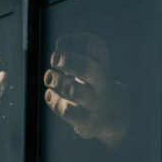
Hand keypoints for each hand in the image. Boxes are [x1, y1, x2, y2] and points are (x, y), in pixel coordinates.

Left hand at [43, 33, 130, 148]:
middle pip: (87, 67)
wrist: (111, 116)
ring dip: (57, 82)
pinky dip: (54, 101)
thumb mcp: (90, 65)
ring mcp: (94, 102)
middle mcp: (101, 82)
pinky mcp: (86, 121)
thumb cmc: (92, 84)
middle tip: (54, 59)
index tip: (59, 44)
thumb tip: (58, 52)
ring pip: (74, 91)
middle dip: (67, 61)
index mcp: (103, 64)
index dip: (73, 40)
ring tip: (50, 78)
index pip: (93, 45)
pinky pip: (67, 111)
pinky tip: (50, 95)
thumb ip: (72, 55)